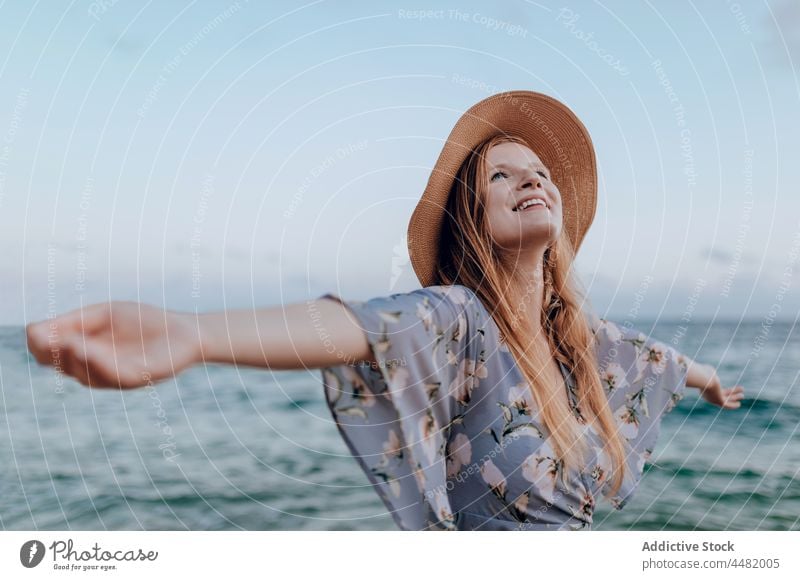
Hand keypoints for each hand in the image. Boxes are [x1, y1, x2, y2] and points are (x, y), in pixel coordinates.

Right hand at [26, 302, 200, 388]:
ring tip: (68, 340)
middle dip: (52, 350)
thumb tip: (32, 331)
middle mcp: (95, 368)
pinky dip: (98, 361)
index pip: (47, 353)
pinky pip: (111, 374)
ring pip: (83, 372)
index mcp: (84, 352)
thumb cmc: (145, 321)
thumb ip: (73, 321)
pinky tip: (89, 349)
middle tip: (52, 336)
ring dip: (74, 355)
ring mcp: (115, 375)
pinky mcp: (137, 378)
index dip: (39, 343)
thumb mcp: (104, 315)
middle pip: (59, 365)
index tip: (40, 331)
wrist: (187, 332)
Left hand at [698, 364, 744, 409]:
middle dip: (730, 394)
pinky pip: (727, 405)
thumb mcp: (707, 370)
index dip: (722, 390)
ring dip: (734, 397)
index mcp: (705, 389)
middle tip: (737, 393)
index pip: (714, 390)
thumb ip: (709, 370)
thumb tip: (710, 370)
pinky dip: (733, 405)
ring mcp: (713, 399)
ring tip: (742, 395)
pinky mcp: (719, 401)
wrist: (703, 379)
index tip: (729, 389)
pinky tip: (739, 404)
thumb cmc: (703, 373)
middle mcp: (709, 395)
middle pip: (721, 395)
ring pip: (726, 399)